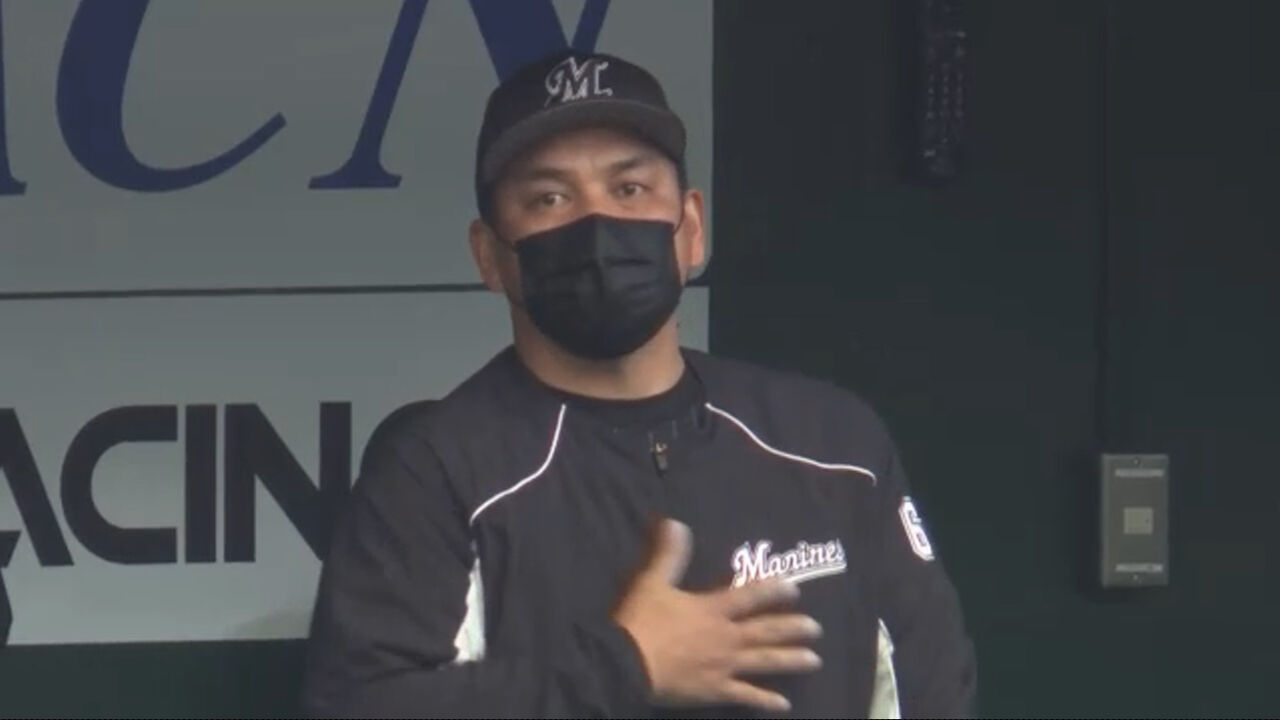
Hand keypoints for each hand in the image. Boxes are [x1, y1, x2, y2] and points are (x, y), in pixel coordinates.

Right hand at [612, 519, 822, 712]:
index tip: (794, 587)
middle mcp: (726, 636)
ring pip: (764, 662)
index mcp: (712, 609)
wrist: (626, 664)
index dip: (772, 590)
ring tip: (814, 660)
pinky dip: (765, 700)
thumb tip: (676, 523)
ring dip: (790, 660)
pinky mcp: (715, 691)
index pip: (749, 596)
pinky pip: (746, 696)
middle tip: (816, 628)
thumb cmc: (640, 622)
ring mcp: (723, 666)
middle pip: (766, 630)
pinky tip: (784, 704)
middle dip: (793, 627)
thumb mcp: (652, 582)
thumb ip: (669, 554)